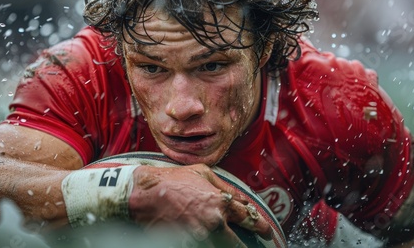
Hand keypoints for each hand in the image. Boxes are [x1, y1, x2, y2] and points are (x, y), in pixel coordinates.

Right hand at [128, 164, 272, 246]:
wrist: (145, 193)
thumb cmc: (173, 180)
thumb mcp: (203, 173)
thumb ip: (224, 187)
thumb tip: (241, 199)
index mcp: (220, 202)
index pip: (249, 218)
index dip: (262, 227)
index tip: (267, 231)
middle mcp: (213, 221)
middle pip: (238, 242)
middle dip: (245, 245)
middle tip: (251, 245)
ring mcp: (199, 235)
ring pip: (221, 246)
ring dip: (226, 243)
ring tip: (225, 239)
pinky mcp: (186, 243)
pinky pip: (202, 245)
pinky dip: (207, 242)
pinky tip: (204, 237)